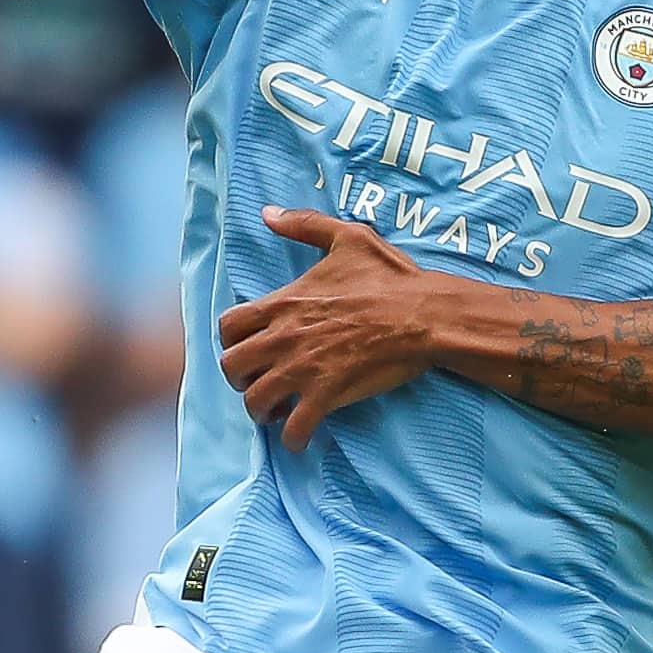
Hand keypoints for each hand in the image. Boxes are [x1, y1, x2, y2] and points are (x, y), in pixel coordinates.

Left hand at [215, 206, 453, 444]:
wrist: (424, 315)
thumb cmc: (389, 278)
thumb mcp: (347, 237)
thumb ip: (304, 224)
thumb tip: (268, 214)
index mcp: (284, 303)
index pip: (229, 326)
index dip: (232, 339)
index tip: (249, 345)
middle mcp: (284, 337)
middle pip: (231, 367)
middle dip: (240, 378)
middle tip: (259, 380)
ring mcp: (303, 369)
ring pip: (255, 402)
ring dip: (261, 410)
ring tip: (276, 411)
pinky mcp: (327, 395)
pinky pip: (294, 429)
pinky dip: (293, 438)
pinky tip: (300, 436)